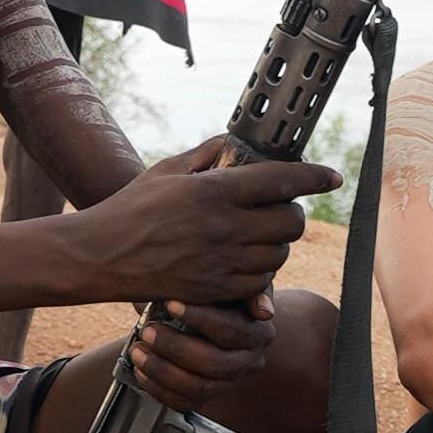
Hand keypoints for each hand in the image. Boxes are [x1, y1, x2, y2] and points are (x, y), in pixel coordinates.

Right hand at [73, 139, 337, 307]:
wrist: (101, 255)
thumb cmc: (131, 208)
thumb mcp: (168, 170)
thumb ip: (207, 155)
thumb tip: (236, 143)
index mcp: (214, 191)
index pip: (282, 180)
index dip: (314, 177)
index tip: (332, 177)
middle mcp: (223, 227)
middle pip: (290, 222)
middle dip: (294, 213)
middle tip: (281, 207)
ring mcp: (221, 262)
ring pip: (279, 254)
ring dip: (278, 242)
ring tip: (261, 233)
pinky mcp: (214, 289)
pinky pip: (259, 282)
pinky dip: (262, 270)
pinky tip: (247, 259)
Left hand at [127, 290, 279, 408]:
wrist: (216, 317)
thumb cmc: (222, 294)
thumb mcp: (234, 285)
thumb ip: (243, 290)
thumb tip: (264, 310)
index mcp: (258, 332)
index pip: (231, 330)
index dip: (200, 318)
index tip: (170, 304)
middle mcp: (249, 361)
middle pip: (214, 363)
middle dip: (176, 347)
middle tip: (148, 330)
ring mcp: (229, 382)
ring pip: (199, 387)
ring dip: (163, 370)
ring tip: (139, 351)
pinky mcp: (209, 397)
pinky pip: (185, 402)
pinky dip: (159, 389)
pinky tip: (142, 372)